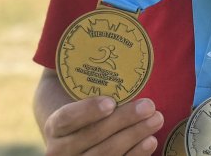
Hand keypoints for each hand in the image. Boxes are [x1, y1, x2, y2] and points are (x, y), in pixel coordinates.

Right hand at [42, 96, 164, 155]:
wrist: (72, 138)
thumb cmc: (82, 110)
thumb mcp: (77, 98)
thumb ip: (91, 86)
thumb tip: (117, 63)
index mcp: (53, 127)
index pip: (66, 119)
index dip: (88, 111)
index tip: (111, 102)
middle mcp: (59, 150)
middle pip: (92, 136)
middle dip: (123, 120)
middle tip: (148, 106)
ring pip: (107, 153)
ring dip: (135, 135)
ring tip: (156, 119)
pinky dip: (136, 154)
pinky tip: (151, 141)